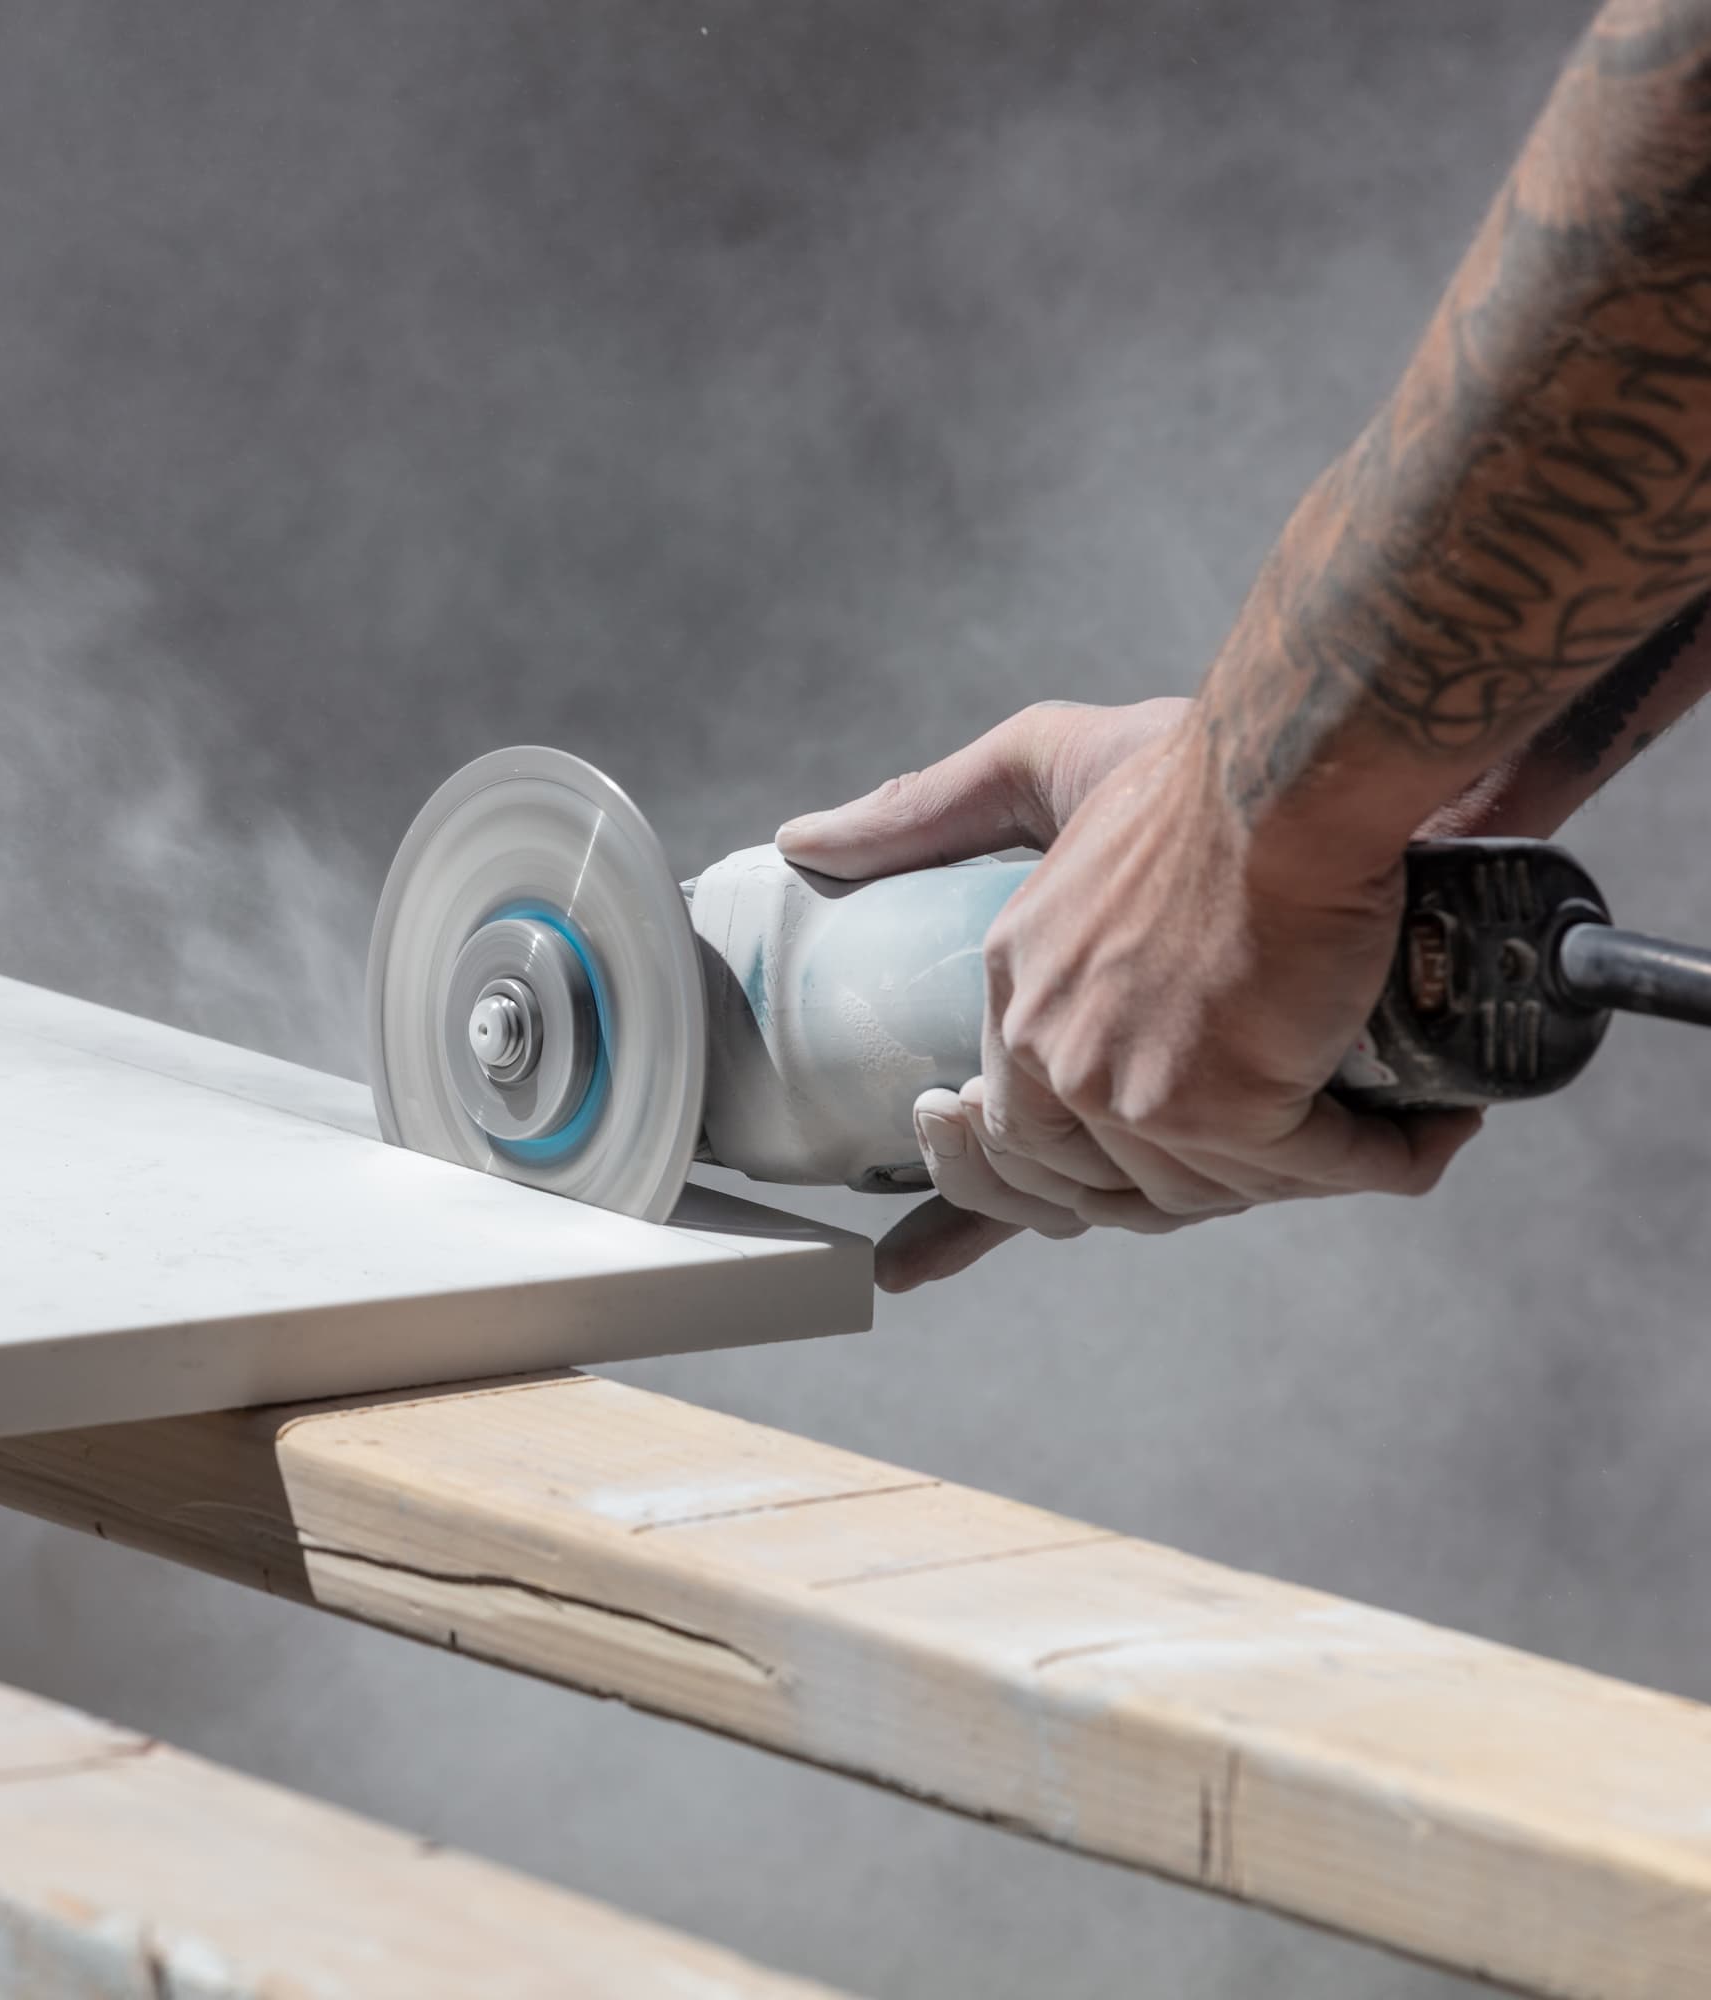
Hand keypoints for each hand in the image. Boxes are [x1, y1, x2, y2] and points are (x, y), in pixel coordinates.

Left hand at [776, 700, 1482, 1290]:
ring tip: (1354, 1112)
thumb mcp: (1041, 765)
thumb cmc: (1190, 768)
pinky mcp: (1227, 1110)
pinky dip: (1379, 1159)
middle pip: (1099, 1189)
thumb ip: (928, 809)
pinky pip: (1306, 1177)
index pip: (1001, 1138)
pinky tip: (1424, 1133)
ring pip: (1208, 1192)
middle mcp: (1054, 1056)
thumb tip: (798, 838)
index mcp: (1012, 991)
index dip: (986, 1200)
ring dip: (1288, 1167)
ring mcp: (1134, 1094)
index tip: (928, 1259)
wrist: (1291, 768)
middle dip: (1178, 1184)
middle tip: (1267, 1148)